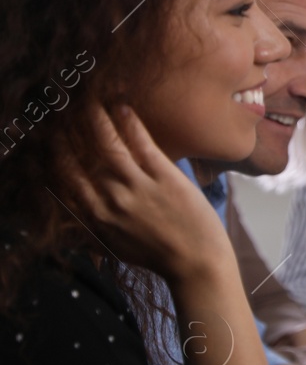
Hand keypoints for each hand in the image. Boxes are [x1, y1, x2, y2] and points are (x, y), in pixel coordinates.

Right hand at [60, 104, 232, 284]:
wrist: (196, 264)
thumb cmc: (158, 256)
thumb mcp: (114, 247)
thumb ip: (92, 229)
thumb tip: (74, 216)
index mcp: (96, 217)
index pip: (65, 180)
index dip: (55, 155)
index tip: (50, 138)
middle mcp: (110, 200)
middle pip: (81, 158)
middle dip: (69, 131)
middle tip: (63, 110)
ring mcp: (137, 188)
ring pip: (107, 146)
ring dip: (95, 119)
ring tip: (89, 100)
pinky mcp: (165, 179)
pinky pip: (142, 144)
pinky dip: (129, 124)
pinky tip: (122, 107)